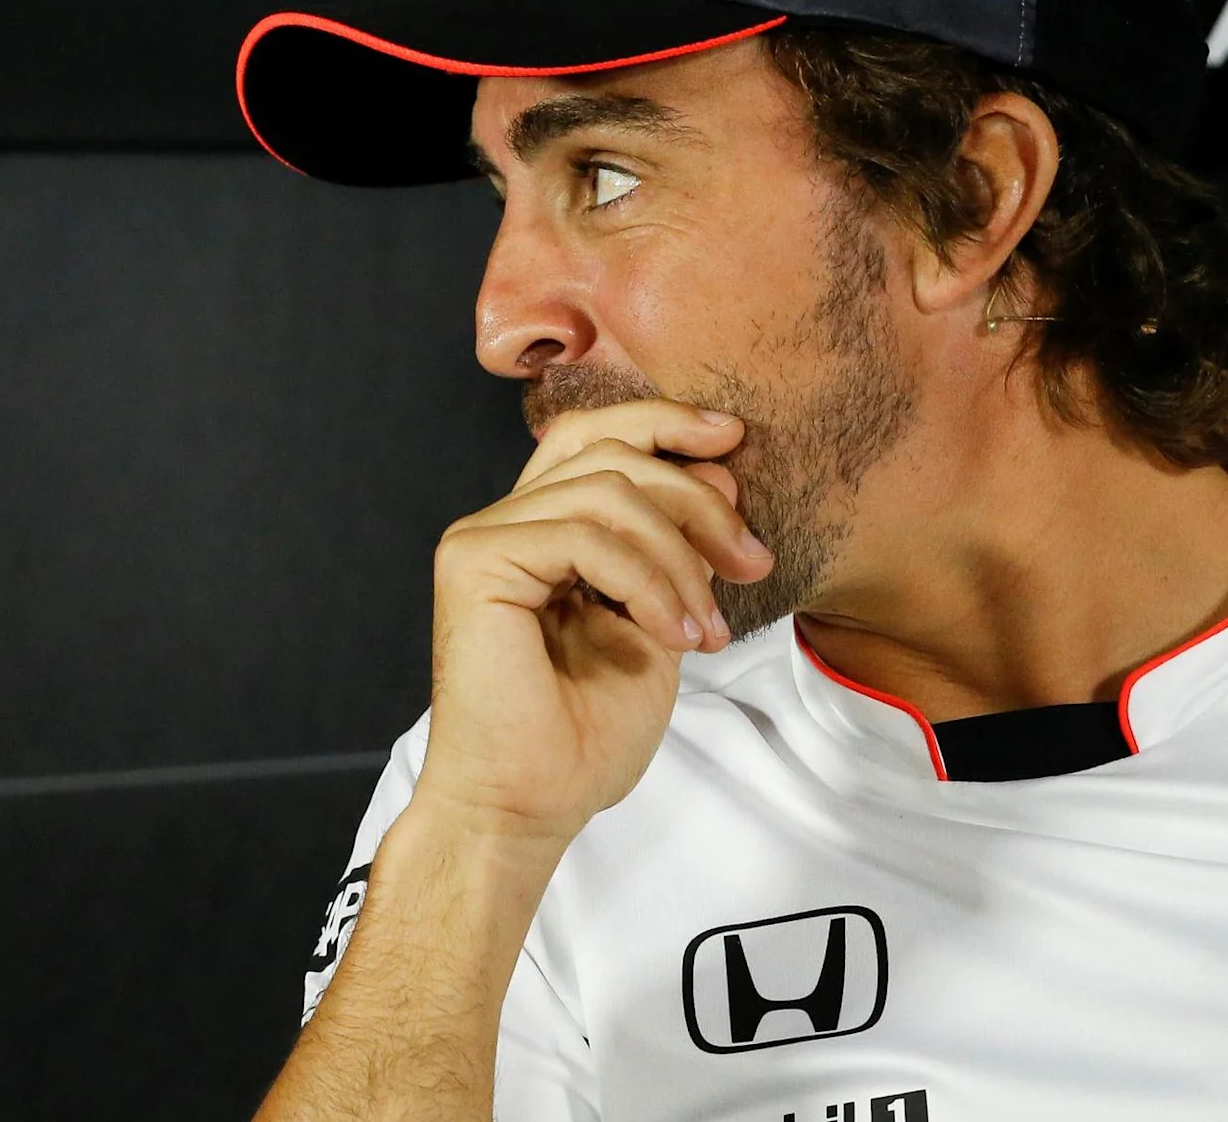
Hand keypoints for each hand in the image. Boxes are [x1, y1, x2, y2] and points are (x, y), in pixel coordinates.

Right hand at [409, 400, 772, 846]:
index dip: (662, 423)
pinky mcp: (475, 561)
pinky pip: (585, 536)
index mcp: (539, 530)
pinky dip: (647, 581)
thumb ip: (679, 551)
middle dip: (698, 501)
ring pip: (607, 491)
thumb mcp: (659, 623)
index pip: (594, 438)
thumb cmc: (582, 735)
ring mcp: (482, 536)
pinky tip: (671, 635)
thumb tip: (719, 471)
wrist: (529, 805)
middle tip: (752, 566)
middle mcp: (503, 521)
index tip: (733, 441)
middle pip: (610, 452)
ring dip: (680, 557)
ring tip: (705, 630)